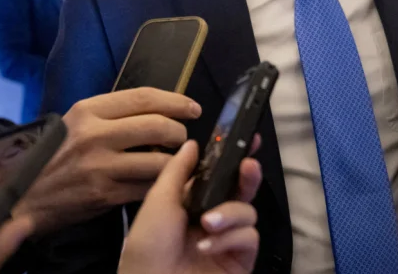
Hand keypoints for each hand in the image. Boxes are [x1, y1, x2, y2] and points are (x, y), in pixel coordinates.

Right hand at [13, 88, 201, 233]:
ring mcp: (101, 166)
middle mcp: (96, 134)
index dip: (175, 101)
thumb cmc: (55, 156)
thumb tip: (158, 109)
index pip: (143, 97)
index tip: (193, 108)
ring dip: (176, 164)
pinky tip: (164, 184)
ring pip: (159, 162)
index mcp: (89, 110)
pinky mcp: (105, 195)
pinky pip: (148, 188)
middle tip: (183, 139)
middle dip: (180, 133)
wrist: (25, 195)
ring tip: (176, 164)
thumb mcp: (76, 123)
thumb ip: (111, 114)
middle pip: (158, 126)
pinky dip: (162, 186)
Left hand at [119, 140, 261, 273]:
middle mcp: (212, 217)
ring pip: (247, 211)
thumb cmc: (148, 248)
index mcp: (191, 201)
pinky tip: (208, 246)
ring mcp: (227, 239)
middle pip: (241, 189)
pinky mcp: (239, 259)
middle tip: (248, 165)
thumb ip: (178, 171)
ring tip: (207, 223)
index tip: (248, 138)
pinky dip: (230, 237)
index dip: (232, 156)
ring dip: (229, 214)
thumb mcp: (158, 201)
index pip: (217, 175)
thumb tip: (193, 143)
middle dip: (248, 174)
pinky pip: (249, 236)